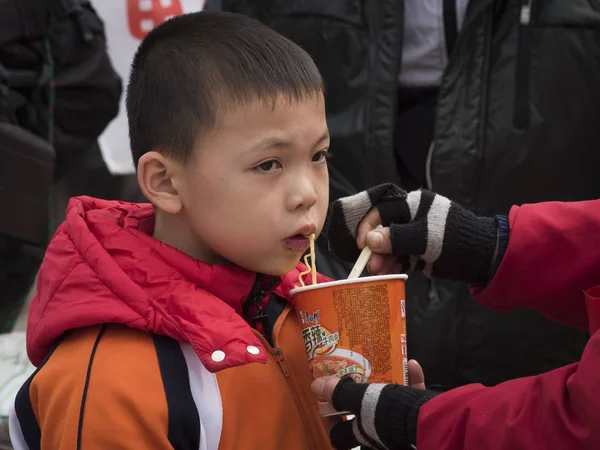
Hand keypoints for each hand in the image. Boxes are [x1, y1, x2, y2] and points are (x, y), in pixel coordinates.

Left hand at [312, 360, 434, 449]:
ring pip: (391, 410)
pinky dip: (413, 382)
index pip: (340, 438)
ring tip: (383, 369)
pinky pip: (415, 400)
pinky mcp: (423, 422)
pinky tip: (412, 365)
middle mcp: (381, 442)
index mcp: (363, 442)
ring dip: (388, 389)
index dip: (331, 421)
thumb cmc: (391, 417)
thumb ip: (341, 394)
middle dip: (362, 402)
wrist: (435, 424)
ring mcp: (402, 434)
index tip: (325, 402)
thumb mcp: (363, 403)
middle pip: (365, 423)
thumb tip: (316, 386)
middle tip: (356, 381)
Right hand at [326, 183, 498, 284]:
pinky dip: (394, 265)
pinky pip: (401, 257)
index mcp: (414, 204)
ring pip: (391, 246)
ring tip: (379, 273)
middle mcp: (412, 218)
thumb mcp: (426, 238)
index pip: (382, 209)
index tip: (362, 244)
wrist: (482, 258)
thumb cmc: (456, 239)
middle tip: (371, 266)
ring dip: (383, 259)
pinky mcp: (420, 252)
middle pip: (384, 231)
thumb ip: (397, 238)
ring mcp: (416, 236)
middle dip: (376, 249)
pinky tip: (388, 274)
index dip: (368, 225)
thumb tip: (369, 240)